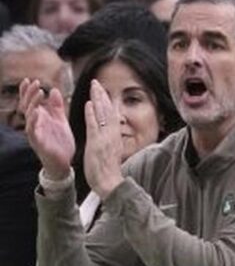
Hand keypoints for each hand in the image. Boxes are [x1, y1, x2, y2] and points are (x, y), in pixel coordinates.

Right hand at [18, 78, 74, 179]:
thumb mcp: (61, 120)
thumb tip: (54, 90)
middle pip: (27, 106)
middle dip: (30, 93)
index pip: (31, 102)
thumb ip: (57, 106)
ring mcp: (35, 133)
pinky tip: (37, 113)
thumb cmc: (60, 141)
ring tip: (39, 92)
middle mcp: (34, 124)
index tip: (29, 79)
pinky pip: (33, 131)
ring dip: (32, 104)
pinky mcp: (39, 143)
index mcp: (40, 118)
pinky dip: (34, 121)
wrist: (64, 162)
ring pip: (29, 116)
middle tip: (35, 82)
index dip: (28, 91)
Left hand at [83, 80, 123, 199]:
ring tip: (94, 86)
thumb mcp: (112, 153)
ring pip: (103, 114)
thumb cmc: (109, 171)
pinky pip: (94, 125)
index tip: (102, 92)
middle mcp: (112, 134)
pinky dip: (92, 114)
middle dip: (102, 95)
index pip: (112, 115)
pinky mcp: (97, 143)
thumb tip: (109, 135)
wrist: (109, 182)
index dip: (107, 102)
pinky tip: (88, 104)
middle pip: (108, 110)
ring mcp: (105, 138)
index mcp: (115, 137)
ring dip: (98, 99)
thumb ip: (109, 142)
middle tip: (97, 83)